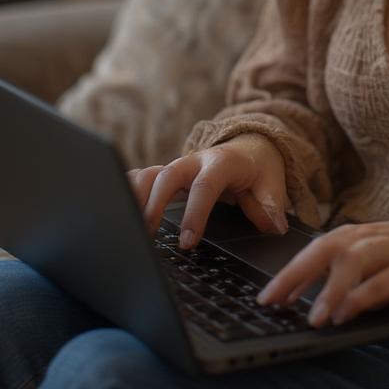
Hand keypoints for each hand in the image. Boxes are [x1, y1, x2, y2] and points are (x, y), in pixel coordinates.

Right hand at [128, 133, 291, 247]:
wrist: (251, 146)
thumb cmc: (260, 168)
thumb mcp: (272, 182)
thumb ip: (271, 202)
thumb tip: (273, 223)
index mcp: (223, 163)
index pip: (206, 185)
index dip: (196, 212)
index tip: (188, 242)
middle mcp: (196, 161)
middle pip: (168, 175)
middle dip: (155, 204)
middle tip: (147, 235)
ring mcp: (179, 166)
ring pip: (150, 173)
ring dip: (134, 195)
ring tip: (123, 224)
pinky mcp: (167, 175)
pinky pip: (143, 177)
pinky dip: (127, 190)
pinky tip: (116, 209)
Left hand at [255, 213, 388, 326]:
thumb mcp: (365, 254)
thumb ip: (334, 271)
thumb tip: (295, 294)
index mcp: (350, 235)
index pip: (310, 252)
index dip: (286, 274)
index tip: (264, 298)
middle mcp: (365, 239)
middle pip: (324, 251)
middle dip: (295, 276)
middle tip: (274, 302)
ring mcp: (387, 253)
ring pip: (352, 265)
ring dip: (330, 290)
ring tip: (313, 317)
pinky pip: (382, 285)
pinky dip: (362, 299)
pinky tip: (347, 313)